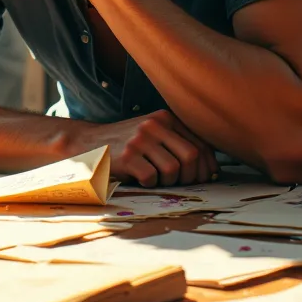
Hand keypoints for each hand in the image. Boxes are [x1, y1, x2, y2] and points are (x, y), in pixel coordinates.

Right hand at [81, 109, 218, 187]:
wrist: (91, 143)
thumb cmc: (129, 144)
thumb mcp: (154, 133)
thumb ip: (179, 142)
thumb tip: (211, 169)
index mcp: (166, 117)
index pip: (200, 142)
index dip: (207, 165)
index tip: (206, 178)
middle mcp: (154, 125)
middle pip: (191, 156)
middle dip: (192, 176)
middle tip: (183, 183)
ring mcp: (139, 140)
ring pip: (173, 169)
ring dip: (170, 182)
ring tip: (159, 179)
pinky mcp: (126, 156)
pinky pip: (151, 178)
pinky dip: (150, 184)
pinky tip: (142, 178)